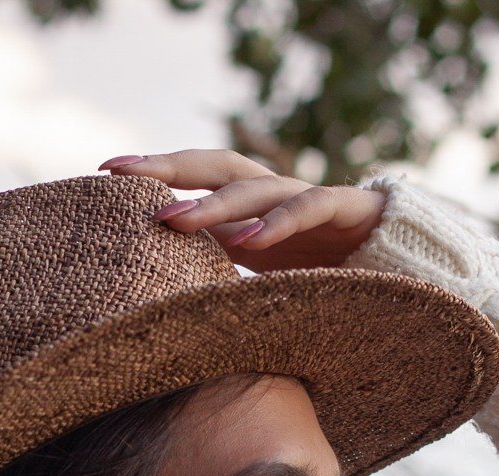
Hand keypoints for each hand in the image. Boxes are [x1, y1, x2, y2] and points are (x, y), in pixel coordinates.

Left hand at [98, 149, 385, 271]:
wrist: (395, 262)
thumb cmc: (320, 267)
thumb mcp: (260, 269)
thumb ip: (217, 264)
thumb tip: (157, 286)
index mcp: (249, 202)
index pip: (195, 176)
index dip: (154, 171)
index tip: (103, 173)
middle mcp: (272, 191)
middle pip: (215, 166)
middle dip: (169, 167)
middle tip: (124, 175)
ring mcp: (306, 197)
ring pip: (253, 188)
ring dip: (211, 203)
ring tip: (172, 219)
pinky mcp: (343, 210)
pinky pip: (307, 209)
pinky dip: (276, 223)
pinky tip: (248, 239)